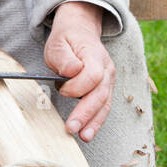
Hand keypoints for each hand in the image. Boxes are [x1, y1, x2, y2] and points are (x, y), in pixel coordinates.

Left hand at [43, 1, 113, 141]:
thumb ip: (64, 57)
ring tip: (84, 136)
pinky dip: (96, 120)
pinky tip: (87, 132)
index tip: (62, 89)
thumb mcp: (58, 42)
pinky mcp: (105, 89)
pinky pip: (103, 106)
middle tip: (72, 128)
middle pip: (101, 93)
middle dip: (86, 112)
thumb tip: (73, 71)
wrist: (80, 31)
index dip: (78, 86)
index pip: (93, 75)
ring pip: (105, 103)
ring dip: (94, 122)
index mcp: (94, 55)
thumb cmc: (67, 39)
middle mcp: (107, 68)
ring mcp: (109, 79)